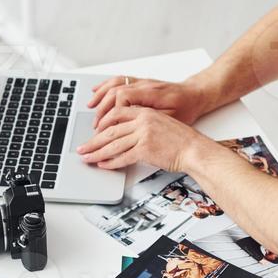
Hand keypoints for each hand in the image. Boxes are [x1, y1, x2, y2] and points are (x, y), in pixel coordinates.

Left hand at [77, 106, 210, 173]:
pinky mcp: (145, 149)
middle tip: (83, 147)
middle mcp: (142, 121)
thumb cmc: (181, 139)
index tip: (94, 131)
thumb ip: (142, 125)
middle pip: (110, 130)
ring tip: (87, 158)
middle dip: (93, 141)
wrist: (194, 149)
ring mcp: (143, 135)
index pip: (116, 114)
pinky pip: (123, 157)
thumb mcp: (161, 123)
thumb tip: (125, 135)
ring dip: (97, 152)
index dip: (102, 123)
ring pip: (113, 144)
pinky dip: (111, 162)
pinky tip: (104, 165)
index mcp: (145, 112)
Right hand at [87, 76, 206, 129]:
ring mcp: (141, 82)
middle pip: (115, 92)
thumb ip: (151, 120)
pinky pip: (119, 80)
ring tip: (90, 108)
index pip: (123, 98)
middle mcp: (144, 85)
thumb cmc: (187, 108)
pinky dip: (105, 86)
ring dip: (100, 96)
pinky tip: (97, 91)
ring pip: (114, 84)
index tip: (106, 127)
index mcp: (152, 93)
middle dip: (102, 109)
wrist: (195, 95)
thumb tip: (132, 126)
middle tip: (96, 126)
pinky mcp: (140, 83)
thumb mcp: (172, 118)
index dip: (112, 113)